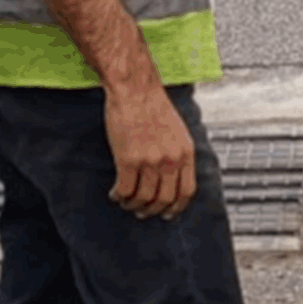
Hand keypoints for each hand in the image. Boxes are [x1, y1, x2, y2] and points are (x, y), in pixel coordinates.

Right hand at [104, 83, 196, 219]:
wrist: (135, 90)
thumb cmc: (153, 106)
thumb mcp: (177, 131)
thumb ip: (178, 154)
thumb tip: (173, 178)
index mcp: (186, 153)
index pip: (187, 191)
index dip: (177, 207)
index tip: (168, 213)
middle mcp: (171, 160)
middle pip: (165, 199)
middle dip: (152, 210)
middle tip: (142, 212)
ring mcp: (150, 161)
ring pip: (143, 198)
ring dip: (133, 205)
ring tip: (126, 202)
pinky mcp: (129, 159)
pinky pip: (125, 189)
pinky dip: (120, 196)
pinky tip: (115, 194)